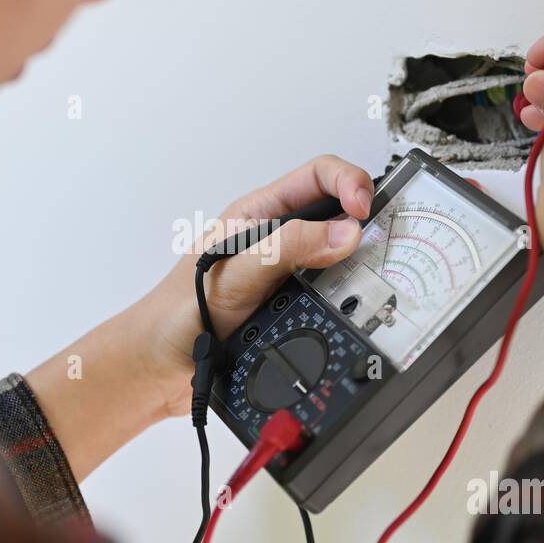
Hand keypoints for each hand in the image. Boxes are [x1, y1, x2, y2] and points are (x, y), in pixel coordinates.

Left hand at [138, 155, 374, 419]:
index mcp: (259, 214)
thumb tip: (344, 231)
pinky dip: (347, 297)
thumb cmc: (179, 313)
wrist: (161, 367)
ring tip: (372, 272)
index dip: (350, 182)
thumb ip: (289, 247)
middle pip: (336, 212)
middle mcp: (276, 239)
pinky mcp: (290, 305)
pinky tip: (351, 307)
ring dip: (356, 261)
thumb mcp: (239, 272)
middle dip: (363, 221)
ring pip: (338, 255)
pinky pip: (331, 293)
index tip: (365, 211)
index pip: (318, 175)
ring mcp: (285, 273)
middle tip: (382, 241)